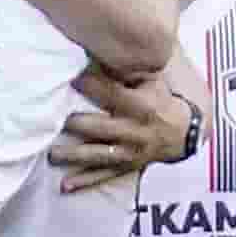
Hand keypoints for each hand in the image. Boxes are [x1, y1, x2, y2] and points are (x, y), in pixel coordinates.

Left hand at [48, 64, 198, 192]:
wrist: (184, 134)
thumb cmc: (162, 102)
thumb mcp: (153, 82)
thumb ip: (129, 71)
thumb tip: (102, 51)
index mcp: (141, 107)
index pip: (113, 94)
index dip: (91, 85)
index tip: (72, 78)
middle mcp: (134, 131)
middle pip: (100, 127)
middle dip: (77, 123)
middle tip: (54, 118)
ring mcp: (129, 152)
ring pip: (97, 155)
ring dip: (73, 155)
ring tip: (52, 154)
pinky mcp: (125, 167)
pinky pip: (103, 176)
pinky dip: (84, 181)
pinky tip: (65, 185)